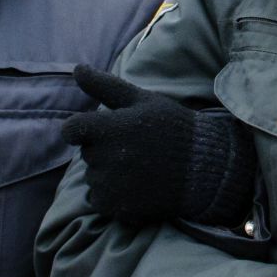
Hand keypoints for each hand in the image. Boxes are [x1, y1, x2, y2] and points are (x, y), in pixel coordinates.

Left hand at [63, 65, 256, 226]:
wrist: (205, 167)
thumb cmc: (173, 128)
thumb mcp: (142, 100)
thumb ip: (105, 85)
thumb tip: (76, 68)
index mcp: (108, 129)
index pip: (71, 130)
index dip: (80, 130)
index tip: (100, 131)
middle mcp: (105, 158)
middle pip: (88, 154)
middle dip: (105, 150)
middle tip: (137, 148)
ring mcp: (111, 185)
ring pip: (94, 177)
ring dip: (109, 173)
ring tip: (142, 168)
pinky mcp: (117, 208)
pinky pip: (101, 200)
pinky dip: (114, 195)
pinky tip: (139, 186)